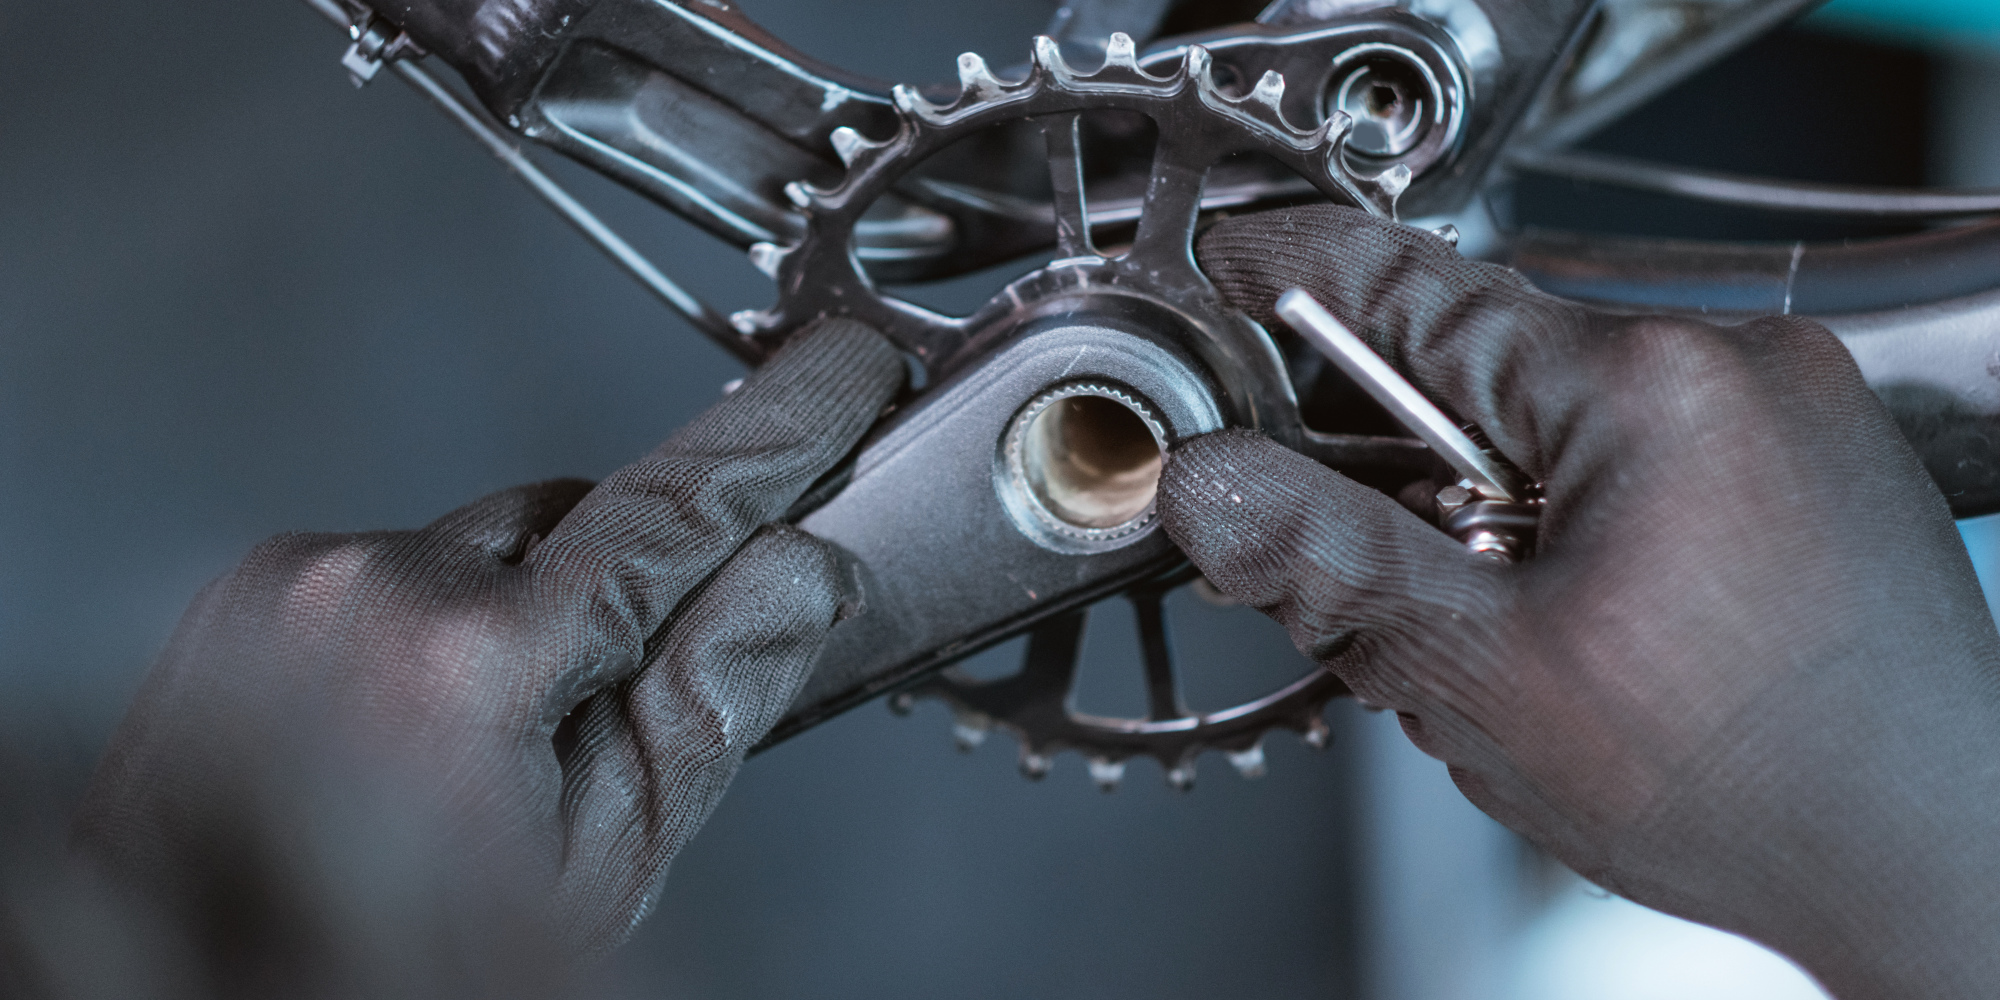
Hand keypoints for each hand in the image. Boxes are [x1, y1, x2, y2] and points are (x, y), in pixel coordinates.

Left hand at [74, 320, 902, 990]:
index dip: (781, 432)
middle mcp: (369, 587)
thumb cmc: (402, 957)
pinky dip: (442, 620)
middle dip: (625, 591)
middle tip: (615, 711)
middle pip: (579, 522)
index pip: (672, 508)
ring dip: (524, 614)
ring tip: (490, 750)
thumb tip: (802, 571)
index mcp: (468, 660)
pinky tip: (426, 722)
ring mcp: (300, 582)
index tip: (844, 372)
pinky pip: (408, 559)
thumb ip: (713, 695)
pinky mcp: (260, 587)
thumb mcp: (602, 857)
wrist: (225, 984)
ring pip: (492, 542)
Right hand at [1162, 206, 1999, 996]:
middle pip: (1482, 378)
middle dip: (1405, 482)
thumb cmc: (1762, 784)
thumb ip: (1328, 564)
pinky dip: (1570, 533)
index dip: (1300, 277)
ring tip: (1520, 650)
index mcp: (1654, 384)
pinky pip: (1635, 463)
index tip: (1235, 259)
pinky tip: (1586, 640)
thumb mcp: (1490, 675)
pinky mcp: (1806, 468)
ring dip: (1490, 524)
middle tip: (1387, 596)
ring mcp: (1785, 415)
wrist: (1931, 864)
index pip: (1422, 294)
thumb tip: (1212, 486)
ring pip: (1552, 432)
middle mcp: (1735, 367)